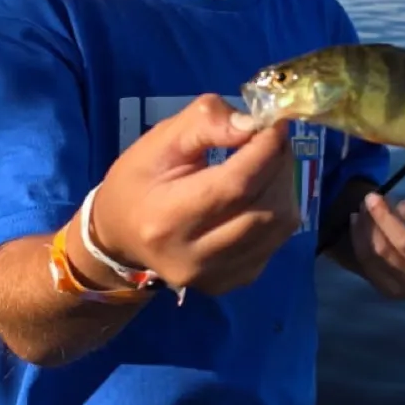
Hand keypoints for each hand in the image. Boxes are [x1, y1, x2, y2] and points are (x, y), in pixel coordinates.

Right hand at [86, 94, 300, 297]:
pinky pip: (276, 242)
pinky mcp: (231, 282)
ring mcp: (215, 276)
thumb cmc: (138, 179)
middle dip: (279, 165)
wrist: (120, 235)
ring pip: (278, 227)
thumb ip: (205, 123)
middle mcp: (193, 257)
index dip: (264, 151)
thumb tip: (252, 124)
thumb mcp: (161, 140)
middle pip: (264, 209)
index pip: (234, 185)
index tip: (275, 122)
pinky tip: (262, 192)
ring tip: (270, 160)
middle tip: (274, 137)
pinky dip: (278, 210)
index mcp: (168, 218)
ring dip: (285, 186)